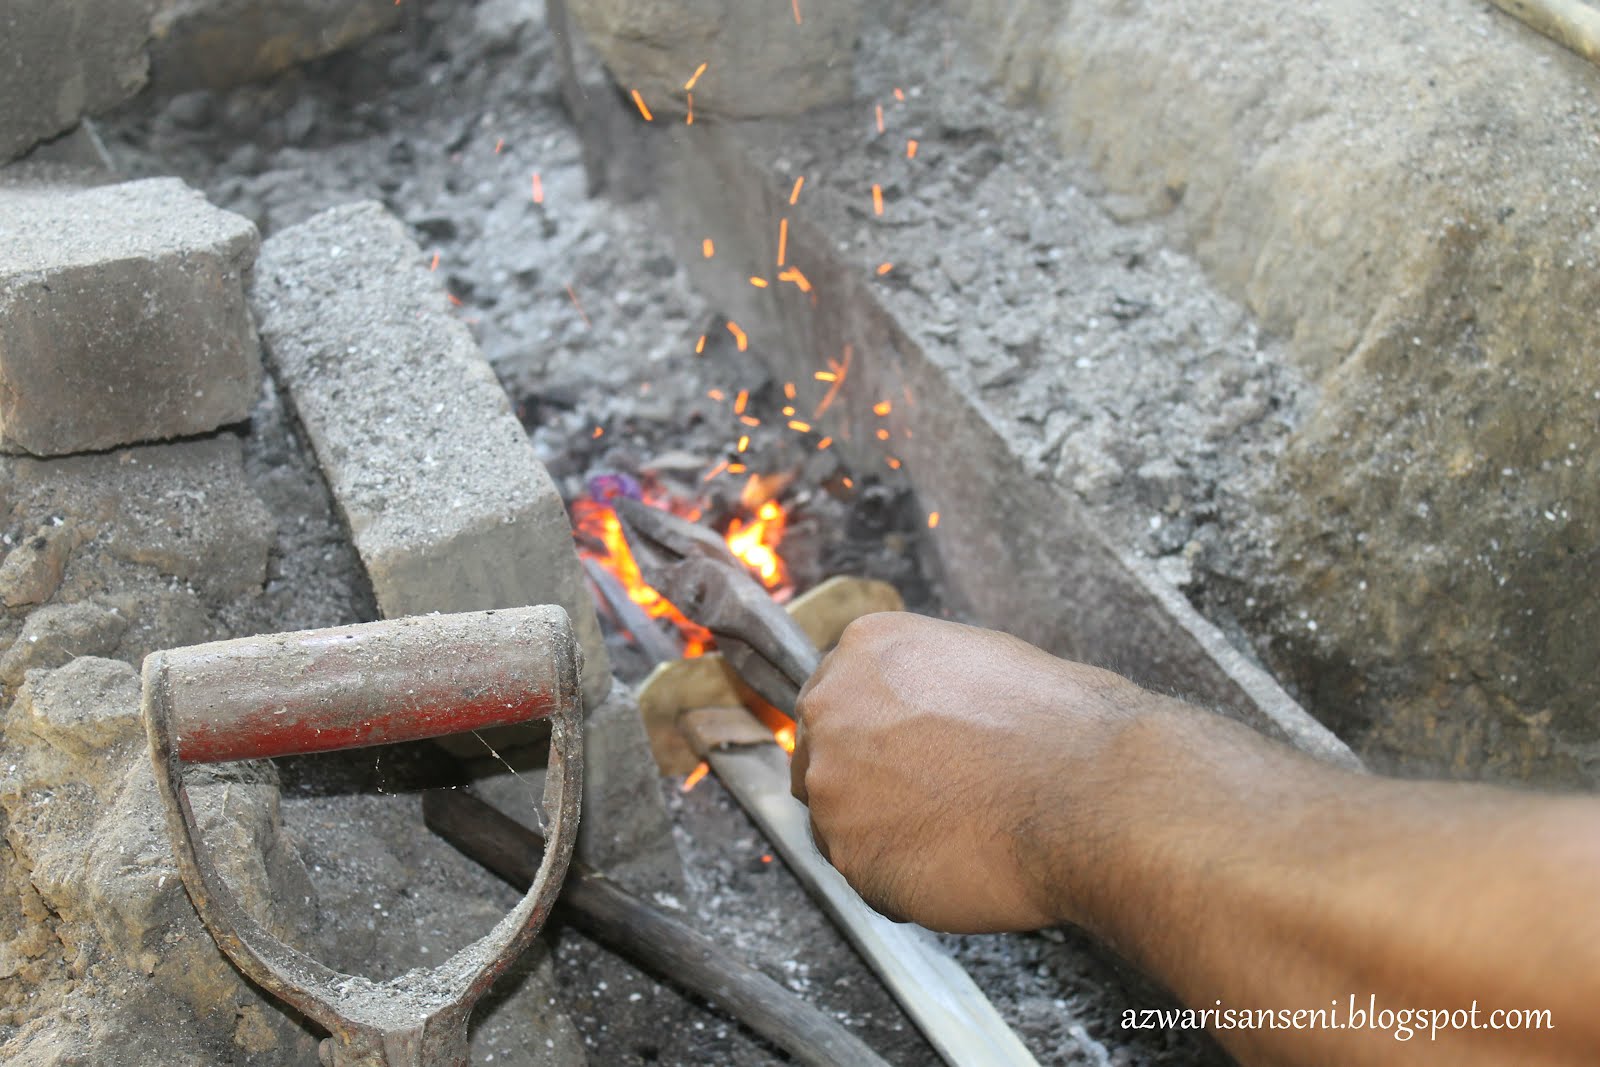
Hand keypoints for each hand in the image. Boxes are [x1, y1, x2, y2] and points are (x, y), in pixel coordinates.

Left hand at [790, 612, 1152, 932]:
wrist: (1090, 792)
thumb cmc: (1058, 727)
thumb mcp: (984, 660)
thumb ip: (921, 681)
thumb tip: (912, 709)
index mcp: (867, 649)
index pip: (833, 696)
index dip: (869, 734)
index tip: (896, 756)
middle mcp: (832, 708)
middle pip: (819, 756)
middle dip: (863, 782)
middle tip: (927, 801)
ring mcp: (833, 784)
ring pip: (837, 821)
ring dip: (883, 833)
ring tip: (956, 831)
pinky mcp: (848, 855)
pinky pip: (866, 874)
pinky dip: (903, 879)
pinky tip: (957, 860)